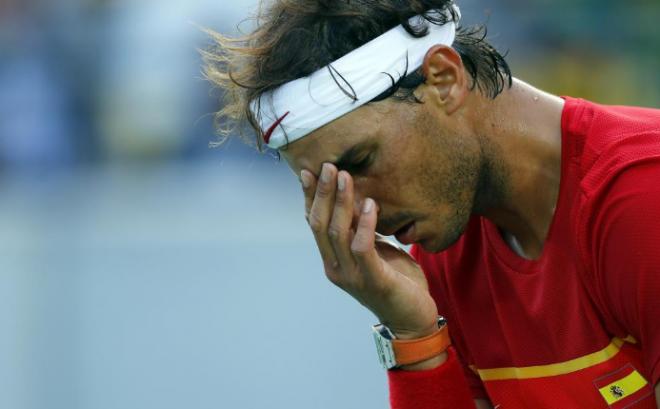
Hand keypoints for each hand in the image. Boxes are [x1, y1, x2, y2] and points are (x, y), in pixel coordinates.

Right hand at [301, 163, 438, 339]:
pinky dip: (365, 224)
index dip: (309, 198)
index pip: (314, 224)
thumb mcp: (376, 250)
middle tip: (327, 166)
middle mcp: (336, 267)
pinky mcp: (372, 280)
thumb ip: (362, 231)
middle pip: (320, 224)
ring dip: (340, 202)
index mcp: (333, 260)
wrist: (413, 320)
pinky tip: (370, 204)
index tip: (308, 171)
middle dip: (322, 193)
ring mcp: (351, 275)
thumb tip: (358, 200)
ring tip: (345, 176)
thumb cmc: (396, 281)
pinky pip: (363, 247)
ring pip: (338, 232)